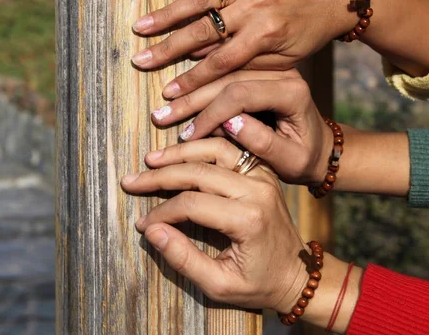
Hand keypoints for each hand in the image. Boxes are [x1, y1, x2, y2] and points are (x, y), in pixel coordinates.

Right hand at [121, 138, 309, 312]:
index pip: (192, 204)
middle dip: (161, 175)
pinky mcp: (262, 171)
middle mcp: (258, 191)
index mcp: (249, 219)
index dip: (162, 213)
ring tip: (151, 159)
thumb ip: (184, 259)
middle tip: (132, 181)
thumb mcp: (220, 285)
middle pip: (200, 172)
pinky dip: (203, 144)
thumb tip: (151, 232)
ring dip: (180, 152)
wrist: (296, 272)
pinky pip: (230, 149)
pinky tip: (181, 148)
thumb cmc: (259, 283)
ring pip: (215, 149)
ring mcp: (262, 176)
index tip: (143, 224)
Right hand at [131, 0, 358, 97]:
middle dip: (168, 49)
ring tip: (140, 27)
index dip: (191, 80)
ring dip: (167, 15)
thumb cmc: (310, 32)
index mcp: (265, 34)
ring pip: (199, 0)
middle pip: (202, 32)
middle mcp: (254, 6)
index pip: (219, 63)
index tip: (168, 93)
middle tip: (140, 61)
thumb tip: (206, 67)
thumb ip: (247, 63)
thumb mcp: (286, 59)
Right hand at [149, 68, 332, 184]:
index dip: (210, 114)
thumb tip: (228, 123)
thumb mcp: (291, 160)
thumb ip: (263, 142)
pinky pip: (223, 74)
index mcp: (293, 92)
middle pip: (227, 78)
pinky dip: (199, 86)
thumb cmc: (306, 160)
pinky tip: (176, 95)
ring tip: (162, 106)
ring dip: (190, 90)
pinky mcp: (258, 72)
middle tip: (161, 116)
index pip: (241, 94)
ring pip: (221, 73)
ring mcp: (269, 69)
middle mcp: (282, 72)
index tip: (188, 135)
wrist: (320, 148)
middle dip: (191, 99)